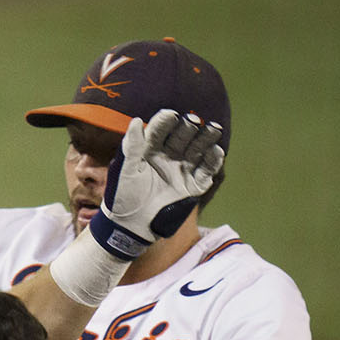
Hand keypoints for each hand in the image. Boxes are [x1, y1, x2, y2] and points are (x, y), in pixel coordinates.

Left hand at [89, 109, 225, 259]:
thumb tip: (135, 121)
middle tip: (194, 120)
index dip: (165, 123)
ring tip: (213, 128)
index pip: (160, 132)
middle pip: (182, 138)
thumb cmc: (123, 196)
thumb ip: (132, 147)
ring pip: (197, 151)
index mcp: (150, 151)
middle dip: (188, 128)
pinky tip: (216, 151)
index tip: (171, 114)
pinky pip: (205, 171)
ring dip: (206, 140)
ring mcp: (181, 170)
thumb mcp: (126, 170)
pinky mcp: (192, 186)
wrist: (130, 225)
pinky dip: (212, 162)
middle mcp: (169, 157)